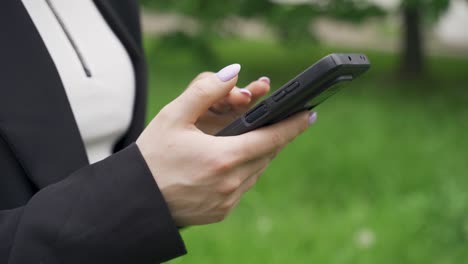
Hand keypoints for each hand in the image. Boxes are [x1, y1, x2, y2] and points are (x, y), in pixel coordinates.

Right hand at [136, 64, 316, 225]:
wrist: (137, 199)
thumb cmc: (152, 156)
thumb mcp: (173, 116)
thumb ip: (204, 90)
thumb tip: (233, 73)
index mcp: (223, 157)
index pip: (271, 138)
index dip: (293, 126)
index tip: (309, 116)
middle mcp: (231, 182)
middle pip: (266, 153)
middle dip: (270, 136)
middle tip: (270, 123)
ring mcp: (228, 200)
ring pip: (256, 170)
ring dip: (256, 154)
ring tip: (247, 140)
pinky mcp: (222, 211)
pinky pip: (243, 186)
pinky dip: (243, 171)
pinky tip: (229, 163)